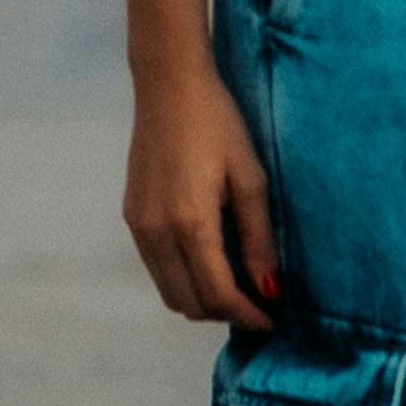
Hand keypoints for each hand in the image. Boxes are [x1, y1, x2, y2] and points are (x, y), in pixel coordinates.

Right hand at [124, 63, 278, 328]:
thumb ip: (259, 239)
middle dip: (225, 314)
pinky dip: (185, 279)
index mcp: (189, 222)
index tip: (273, 319)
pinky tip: (213, 263)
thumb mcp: (252, 179)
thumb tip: (270, 289)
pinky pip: (158, 269)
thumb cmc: (219, 125)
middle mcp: (156, 232)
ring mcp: (138, 226)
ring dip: (203, 300)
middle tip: (260, 306)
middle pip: (189, 303)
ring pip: (170, 292)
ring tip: (240, 288)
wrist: (169, 86)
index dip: (247, 316)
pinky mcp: (132, 217)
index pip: (217, 294)